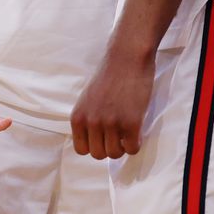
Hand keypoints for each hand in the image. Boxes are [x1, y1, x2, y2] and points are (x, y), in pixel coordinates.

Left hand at [70, 45, 154, 160]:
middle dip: (109, 147)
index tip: (103, 137)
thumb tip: (92, 142)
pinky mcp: (131, 122)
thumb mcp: (87, 100)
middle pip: (98, 155)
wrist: (126, 58)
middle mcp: (91, 122)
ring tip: (126, 131)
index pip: (81, 150)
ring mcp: (111, 123)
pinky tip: (136, 129)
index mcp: (78, 116)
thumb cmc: (109, 77)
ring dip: (123, 146)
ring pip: (115, 154)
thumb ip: (87, 120)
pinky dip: (136, 143)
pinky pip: (132, 149)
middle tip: (117, 134)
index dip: (94, 145)